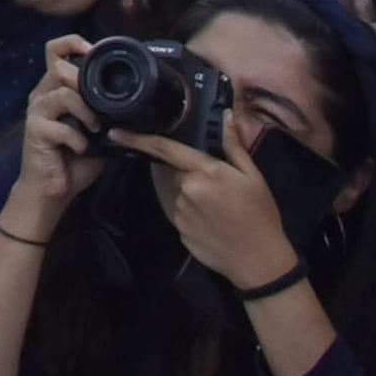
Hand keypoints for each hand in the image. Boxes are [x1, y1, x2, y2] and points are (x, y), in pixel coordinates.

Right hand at [1, 38, 104, 239]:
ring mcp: (37, 111)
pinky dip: (79, 138)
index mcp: (55, 89)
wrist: (51, 190)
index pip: (55, 50)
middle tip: (100, 101)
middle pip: (57, 65)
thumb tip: (136, 101)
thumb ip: (104, 112)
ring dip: (86, 111)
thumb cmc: (74, 160)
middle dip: (84, 81)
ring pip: (63, 93)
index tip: (94, 52)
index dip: (74, 43)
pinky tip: (83, 149)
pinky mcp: (36, 130)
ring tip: (96, 128)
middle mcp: (42, 94)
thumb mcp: (94, 130)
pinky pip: (62, 126)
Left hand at [124, 118, 302, 282]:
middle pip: (168, 170)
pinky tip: (206, 213)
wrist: (259, 261)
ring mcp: (180, 212)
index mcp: (204, 172)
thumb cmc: (260, 215)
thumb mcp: (253, 176)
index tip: (115, 133)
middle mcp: (185, 191)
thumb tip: (224, 114)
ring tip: (210, 197)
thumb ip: (234, 145)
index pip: (164, 149)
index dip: (137, 140)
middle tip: (204, 175)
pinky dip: (183, 205)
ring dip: (180, 187)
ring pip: (171, 190)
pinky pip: (175, 209)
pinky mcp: (178, 230)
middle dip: (177, 167)